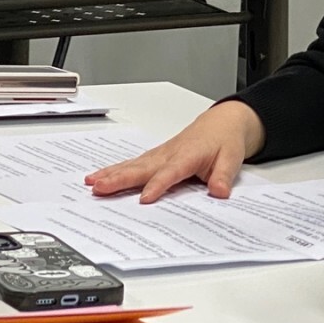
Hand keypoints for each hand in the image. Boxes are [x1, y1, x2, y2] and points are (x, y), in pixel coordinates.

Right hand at [84, 100, 264, 202]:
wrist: (222, 123)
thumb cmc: (224, 140)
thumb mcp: (231, 159)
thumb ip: (223, 176)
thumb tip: (219, 191)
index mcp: (188, 155)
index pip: (170, 172)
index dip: (157, 186)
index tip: (145, 199)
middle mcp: (169, 153)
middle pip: (142, 168)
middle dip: (120, 179)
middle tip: (100, 188)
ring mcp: (160, 154)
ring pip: (132, 165)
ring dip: (111, 174)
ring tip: (92, 184)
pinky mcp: (155, 157)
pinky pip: (132, 164)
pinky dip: (114, 170)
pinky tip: (98, 177)